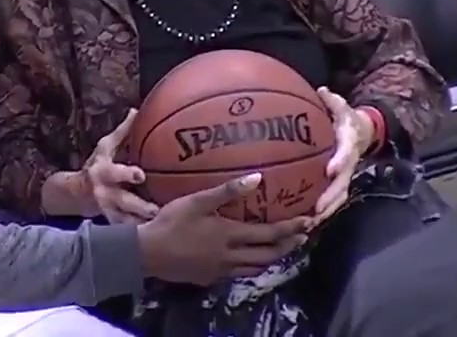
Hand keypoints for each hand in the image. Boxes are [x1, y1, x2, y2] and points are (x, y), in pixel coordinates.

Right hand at [82, 109, 159, 223]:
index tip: (140, 175)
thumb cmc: (95, 166)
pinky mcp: (111, 224)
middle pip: (124, 202)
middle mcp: (104, 193)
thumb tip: (138, 110)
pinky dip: (141, 233)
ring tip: (162, 225)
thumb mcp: (105, 148)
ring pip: (127, 221)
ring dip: (143, 223)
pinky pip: (127, 232)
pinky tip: (157, 235)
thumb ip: (122, 132)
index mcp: (103, 172)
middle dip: (140, 207)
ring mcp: (108, 211)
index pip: (115, 172)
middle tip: (157, 210)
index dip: (127, 174)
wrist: (73, 194)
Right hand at [138, 173, 311, 284]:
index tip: (308, 221)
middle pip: (269, 255)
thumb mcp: (198, 201)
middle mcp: (231, 256)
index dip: (291, 228)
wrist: (148, 253)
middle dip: (288, 246)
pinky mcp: (210, 278)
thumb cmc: (172, 222)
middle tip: (302, 236)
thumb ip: (228, 191)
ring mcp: (221, 270)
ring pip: (256, 268)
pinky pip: (238, 273)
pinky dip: (251, 265)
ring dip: (272, 258)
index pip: (270, 235)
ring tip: (281, 248)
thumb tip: (258, 178)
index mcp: (230, 235)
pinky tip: (248, 258)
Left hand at [312, 87, 375, 226]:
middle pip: (342, 184)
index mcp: (349, 143)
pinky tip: (302, 222)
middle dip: (330, 198)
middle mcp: (349, 164)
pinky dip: (320, 212)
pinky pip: (331, 200)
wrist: (362, 133)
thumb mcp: (341, 106)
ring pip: (338, 198)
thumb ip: (332, 101)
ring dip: (325, 211)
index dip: (339, 161)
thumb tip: (321, 90)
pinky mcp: (338, 185)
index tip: (329, 170)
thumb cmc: (346, 119)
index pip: (346, 153)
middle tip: (316, 210)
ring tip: (308, 224)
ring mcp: (345, 177)